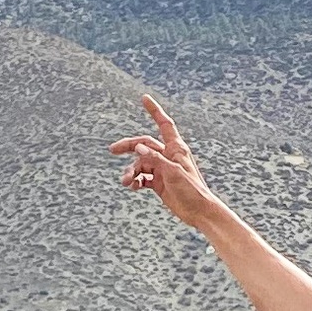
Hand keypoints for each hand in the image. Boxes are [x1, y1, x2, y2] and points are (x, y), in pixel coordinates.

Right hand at [110, 92, 223, 231]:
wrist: (199, 212)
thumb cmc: (192, 190)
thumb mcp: (173, 173)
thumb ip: (155, 159)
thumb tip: (138, 148)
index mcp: (176, 148)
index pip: (164, 124)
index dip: (154, 110)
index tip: (144, 98)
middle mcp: (168, 156)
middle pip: (144, 145)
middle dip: (128, 146)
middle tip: (112, 150)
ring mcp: (163, 169)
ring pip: (141, 164)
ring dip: (131, 171)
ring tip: (125, 182)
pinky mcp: (160, 183)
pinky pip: (143, 177)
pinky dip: (136, 181)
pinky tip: (132, 186)